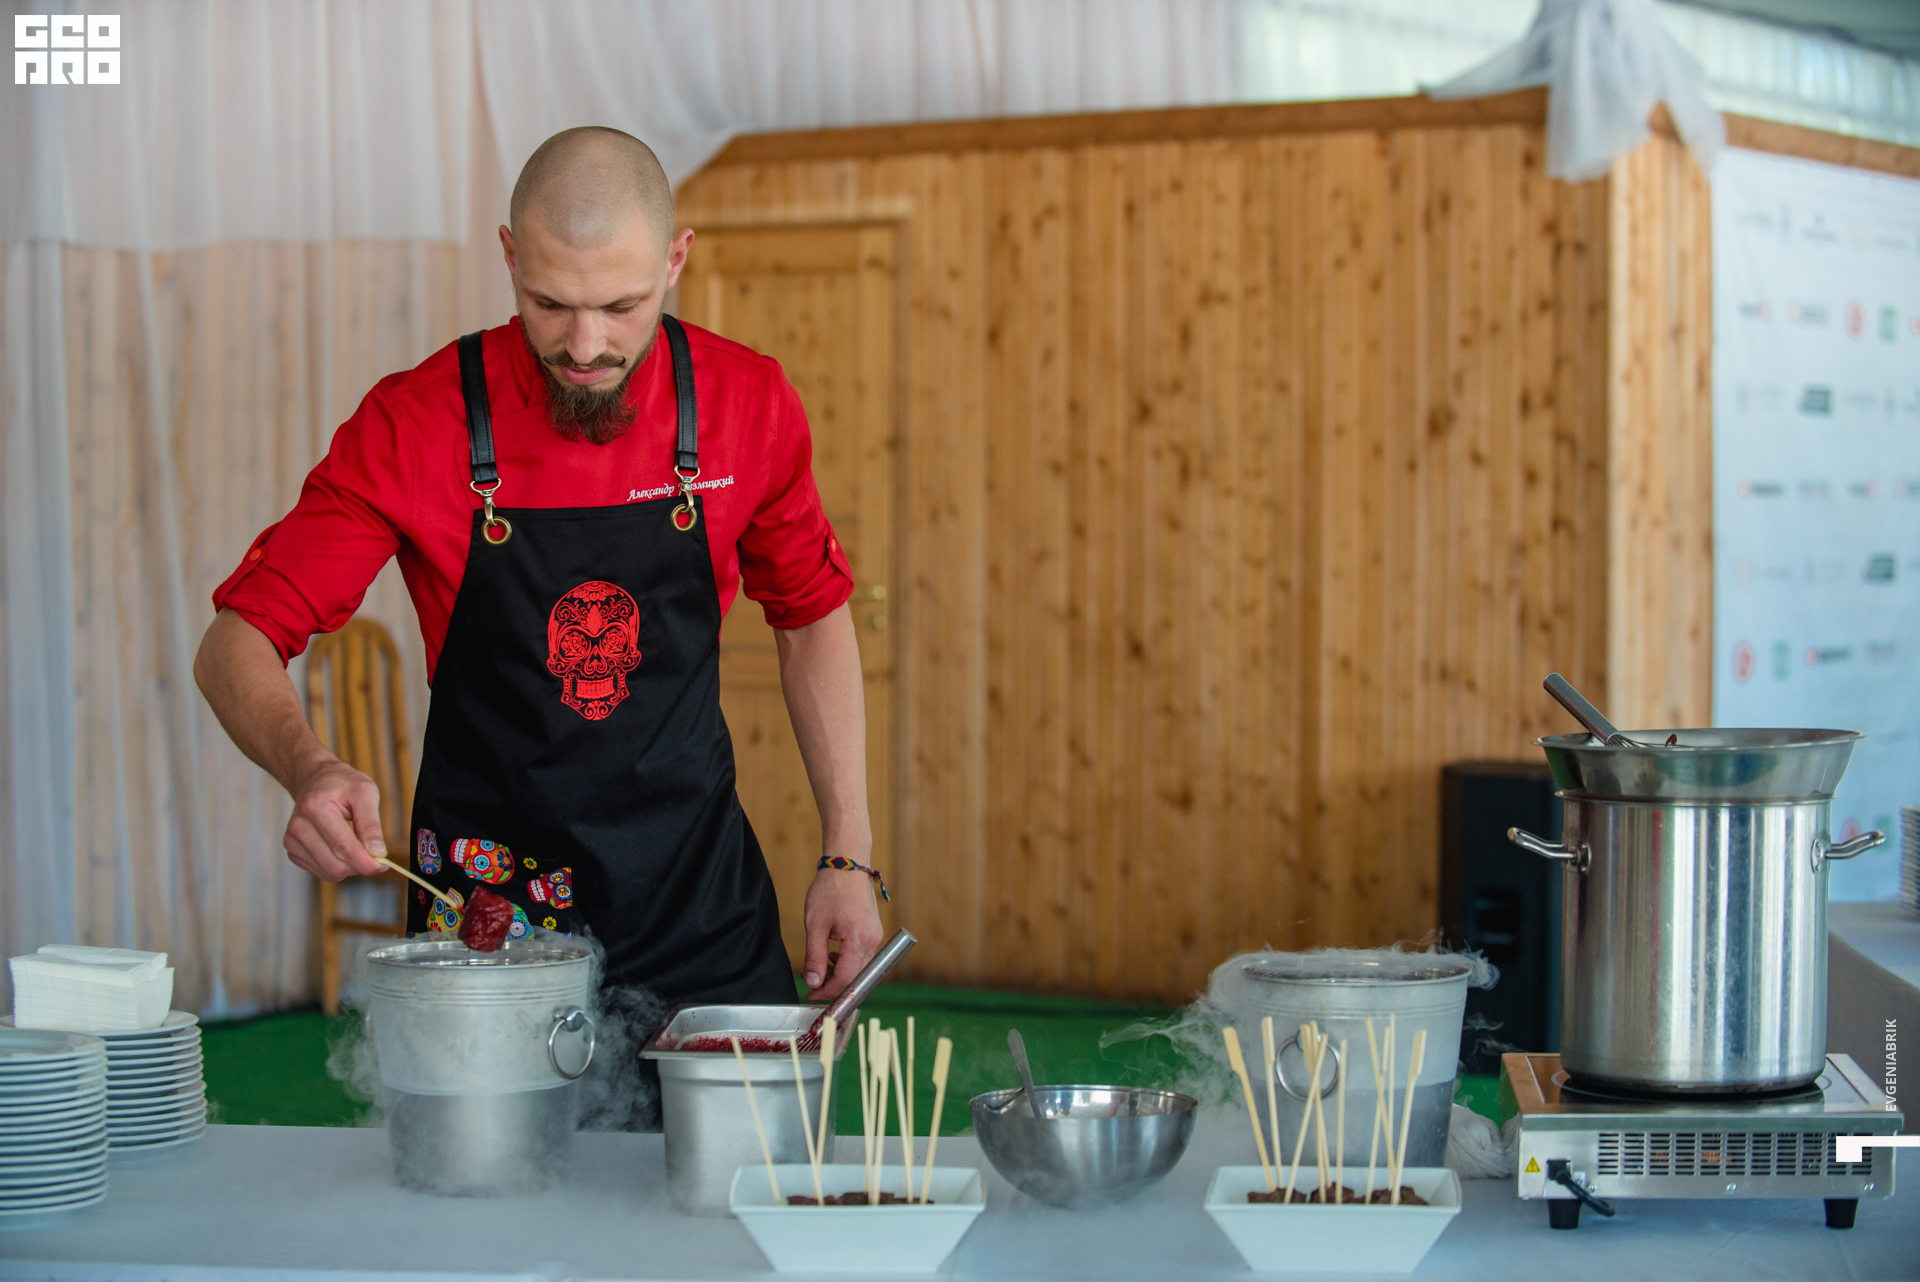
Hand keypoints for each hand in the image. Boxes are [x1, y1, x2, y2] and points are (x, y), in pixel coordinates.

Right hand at [283, 758, 387, 880]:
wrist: (315, 779)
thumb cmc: (342, 784)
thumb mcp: (365, 793)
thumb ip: (371, 824)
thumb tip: (378, 853)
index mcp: (316, 807)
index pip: (343, 848)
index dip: (366, 862)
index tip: (383, 865)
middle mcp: (299, 826)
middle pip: (335, 866)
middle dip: (359, 866)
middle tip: (374, 856)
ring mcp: (292, 840)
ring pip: (328, 872)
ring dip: (349, 867)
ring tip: (357, 846)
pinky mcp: (293, 850)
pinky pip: (321, 871)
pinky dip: (337, 865)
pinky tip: (341, 848)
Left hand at [801, 863, 883, 1001]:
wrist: (847, 865)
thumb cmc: (830, 889)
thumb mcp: (815, 925)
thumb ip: (815, 956)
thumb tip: (813, 982)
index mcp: (859, 939)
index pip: (846, 979)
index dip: (828, 991)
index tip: (811, 996)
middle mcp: (873, 940)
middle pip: (857, 977)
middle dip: (835, 986)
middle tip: (813, 987)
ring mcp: (876, 935)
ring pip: (860, 968)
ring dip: (841, 974)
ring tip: (820, 968)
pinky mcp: (874, 931)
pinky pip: (863, 956)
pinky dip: (848, 961)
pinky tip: (832, 955)